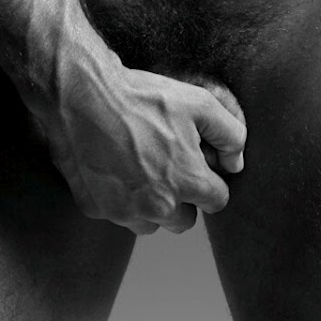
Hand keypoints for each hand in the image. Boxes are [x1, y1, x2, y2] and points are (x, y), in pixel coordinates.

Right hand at [35, 63, 247, 236]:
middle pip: (184, 220)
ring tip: (141, 166)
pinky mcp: (95, 209)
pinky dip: (119, 198)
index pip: (217, 201)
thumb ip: (229, 134)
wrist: (83, 96)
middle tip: (169, 165)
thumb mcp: (198, 102)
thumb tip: (236, 162)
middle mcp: (157, 206)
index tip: (199, 165)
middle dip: (183, 198)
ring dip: (151, 205)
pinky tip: (115, 166)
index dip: (211, 181)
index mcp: (186, 182)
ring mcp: (123, 212)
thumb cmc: (142, 97)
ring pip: (150, 224)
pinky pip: (117, 214)